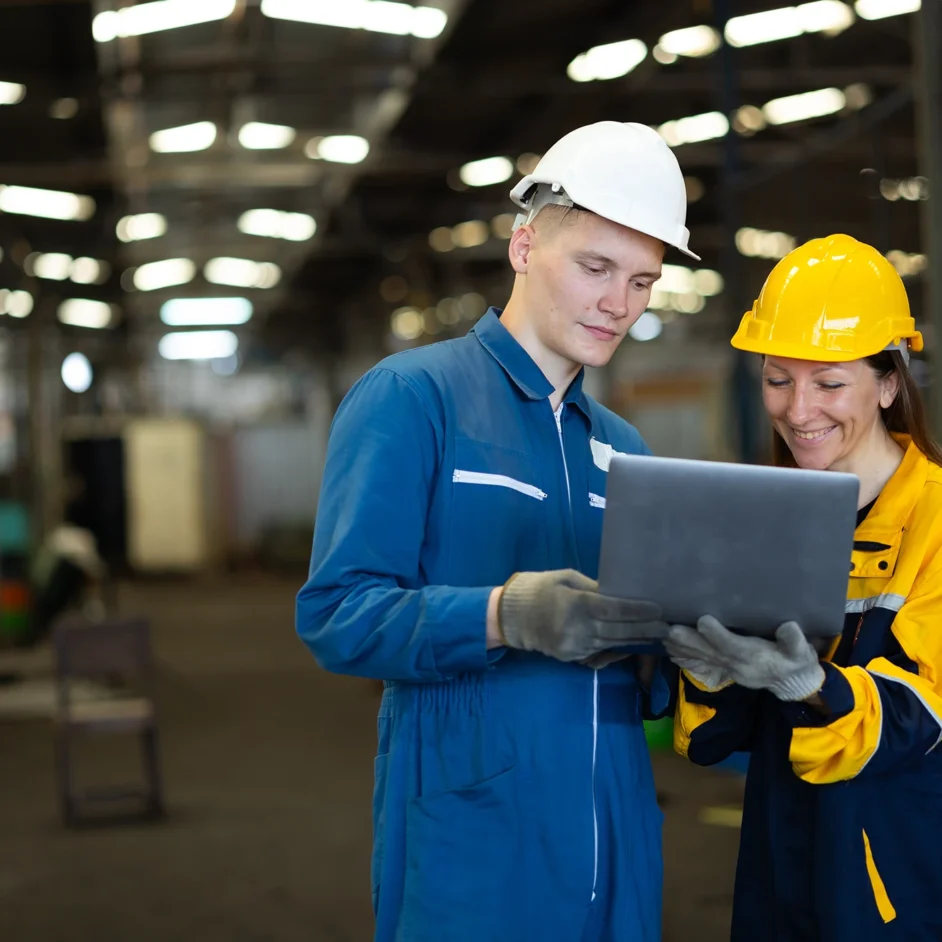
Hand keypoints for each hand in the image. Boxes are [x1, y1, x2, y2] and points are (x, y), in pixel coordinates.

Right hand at [497, 569, 668, 663]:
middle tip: (668, 627)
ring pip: (613, 644)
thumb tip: (619, 594)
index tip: (659, 609)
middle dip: (646, 629)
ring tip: (656, 636)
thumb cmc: (538, 589)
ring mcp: (575, 647)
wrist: (509, 618)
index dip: (639, 611)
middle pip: (619, 631)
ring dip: (636, 640)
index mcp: (576, 604)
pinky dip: (617, 648)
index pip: (615, 610)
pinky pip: (600, 653)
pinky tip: (632, 643)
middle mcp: (578, 629)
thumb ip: (593, 588)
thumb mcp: (566, 578)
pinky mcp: (572, 658)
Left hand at [664, 615, 824, 701]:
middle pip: (710, 653)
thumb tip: (789, 628)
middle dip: (690, 642)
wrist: (794, 683)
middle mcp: (737, 665)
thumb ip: (795, 642)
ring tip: (663, 637)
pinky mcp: (724, 670)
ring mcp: (728, 669)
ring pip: (702, 659)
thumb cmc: (796, 661)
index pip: (733, 646)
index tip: (703, 620)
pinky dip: (685, 661)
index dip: (718, 634)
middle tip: (671, 630)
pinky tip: (670, 654)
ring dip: (682, 649)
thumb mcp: (802, 652)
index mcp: (754, 657)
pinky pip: (701, 667)